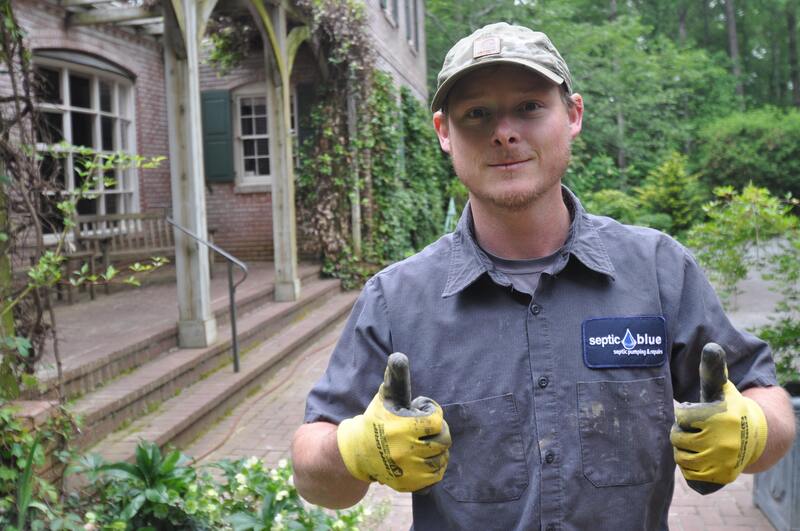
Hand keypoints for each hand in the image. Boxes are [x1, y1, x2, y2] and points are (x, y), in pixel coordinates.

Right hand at [336, 352, 450, 491]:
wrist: (358, 452)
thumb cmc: (376, 420)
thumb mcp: (385, 398)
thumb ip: (395, 378)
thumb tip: (398, 357)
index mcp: (403, 428)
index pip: (437, 420)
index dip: (432, 414)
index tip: (421, 413)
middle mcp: (406, 451)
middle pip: (443, 440)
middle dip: (437, 433)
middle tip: (425, 431)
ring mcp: (409, 471)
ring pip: (442, 459)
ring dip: (437, 451)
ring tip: (423, 444)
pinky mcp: (410, 484)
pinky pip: (436, 477)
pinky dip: (434, 467)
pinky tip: (423, 458)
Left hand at [671, 343, 767, 493]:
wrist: (757, 436)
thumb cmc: (729, 408)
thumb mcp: (722, 388)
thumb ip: (713, 369)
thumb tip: (711, 345)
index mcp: (717, 417)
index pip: (680, 417)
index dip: (684, 414)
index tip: (693, 413)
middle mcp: (721, 440)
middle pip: (677, 438)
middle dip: (681, 432)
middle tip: (693, 430)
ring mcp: (721, 461)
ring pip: (681, 458)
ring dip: (683, 450)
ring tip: (694, 442)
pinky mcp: (721, 477)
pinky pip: (691, 476)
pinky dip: (690, 468)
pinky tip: (699, 457)